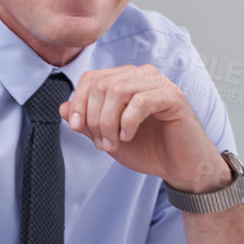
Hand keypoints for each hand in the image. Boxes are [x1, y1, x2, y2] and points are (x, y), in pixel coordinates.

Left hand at [62, 64, 228, 191]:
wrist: (180, 167)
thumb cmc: (149, 149)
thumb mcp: (108, 137)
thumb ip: (87, 122)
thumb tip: (63, 107)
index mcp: (126, 79)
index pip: (91, 78)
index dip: (78, 102)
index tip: (77, 128)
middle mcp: (141, 75)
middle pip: (101, 84)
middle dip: (94, 117)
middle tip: (102, 143)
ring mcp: (159, 83)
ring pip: (117, 90)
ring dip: (108, 122)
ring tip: (113, 143)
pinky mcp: (173, 97)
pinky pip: (140, 101)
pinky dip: (128, 122)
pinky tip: (128, 136)